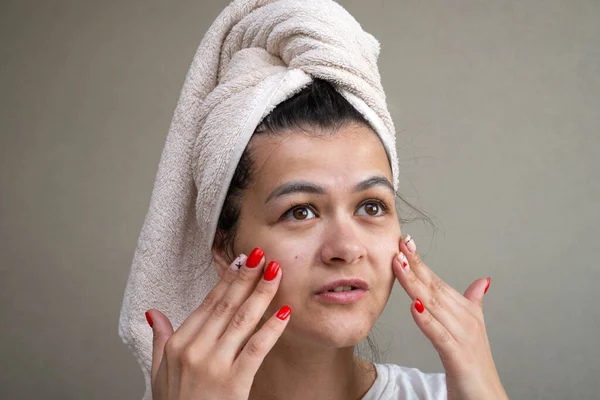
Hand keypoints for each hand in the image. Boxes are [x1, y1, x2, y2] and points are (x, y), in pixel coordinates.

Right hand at [145, 248, 290, 399]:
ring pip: (242, 320)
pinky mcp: (233, 383)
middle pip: (226, 305)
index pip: (208, 304)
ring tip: (276, 273)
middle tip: (264, 255)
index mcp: (178, 343)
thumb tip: (153, 314)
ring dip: (262, 294)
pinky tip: (284, 314)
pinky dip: (271, 330)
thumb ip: (159, 340)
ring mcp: (213, 365)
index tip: (242, 261)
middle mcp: (195, 350)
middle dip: (247, 278)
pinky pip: (256, 350)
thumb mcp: (159, 374)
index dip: (227, 280)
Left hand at [392, 235, 508, 399]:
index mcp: (466, 311)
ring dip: (415, 284)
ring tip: (399, 265)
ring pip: (433, 305)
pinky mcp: (458, 356)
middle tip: (399, 245)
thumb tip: (482, 281)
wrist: (487, 398)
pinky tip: (412, 307)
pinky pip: (439, 334)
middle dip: (415, 265)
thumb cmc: (474, 364)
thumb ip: (474, 303)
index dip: (420, 262)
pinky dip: (425, 320)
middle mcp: (466, 319)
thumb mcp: (472, 330)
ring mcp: (463, 337)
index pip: (438, 281)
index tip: (404, 243)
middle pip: (434, 288)